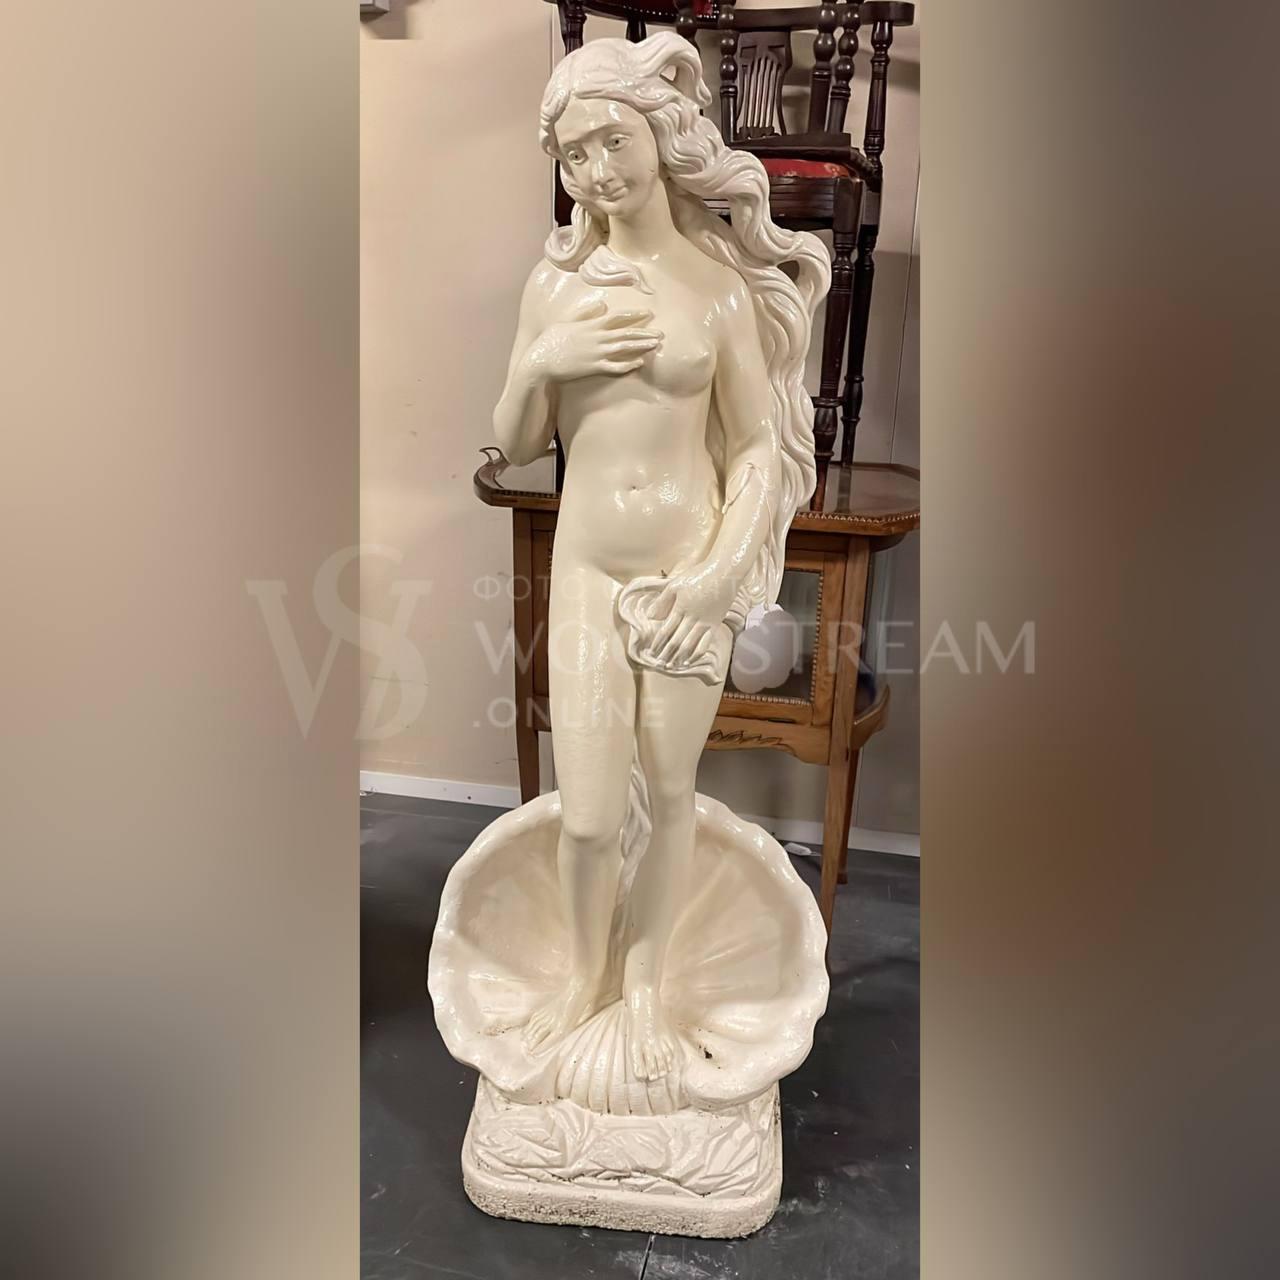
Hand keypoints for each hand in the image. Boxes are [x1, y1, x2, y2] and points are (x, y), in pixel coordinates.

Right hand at [525, 297, 661, 383]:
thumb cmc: (550, 341)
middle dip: (644, 332)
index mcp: (590, 325)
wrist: (541, 361)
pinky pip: (615, 367)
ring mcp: (596, 354)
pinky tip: (640, 363)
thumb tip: (601, 305)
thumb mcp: (566, 322)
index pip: (617, 317)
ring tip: (655, 345)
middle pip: (625, 333)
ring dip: (641, 346)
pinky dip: (628, 365)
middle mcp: (597, 338)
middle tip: (661, 333)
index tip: (647, 313)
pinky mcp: (593, 368)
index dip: (633, 315)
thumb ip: (585, 313)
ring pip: (624, 348)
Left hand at [638, 563, 736, 669]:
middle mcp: (692, 618)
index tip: (651, 652)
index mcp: (680, 608)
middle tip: (658, 664)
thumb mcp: (675, 585)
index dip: (658, 642)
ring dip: (679, 657)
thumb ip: (662, 601)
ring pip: (690, 645)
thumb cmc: (698, 576)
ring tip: (672, 666)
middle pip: (676, 641)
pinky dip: (696, 653)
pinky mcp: (715, 624)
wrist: (723, 574)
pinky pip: (705, 643)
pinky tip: (690, 660)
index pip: (666, 630)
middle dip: (666, 654)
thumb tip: (649, 617)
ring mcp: (705, 623)